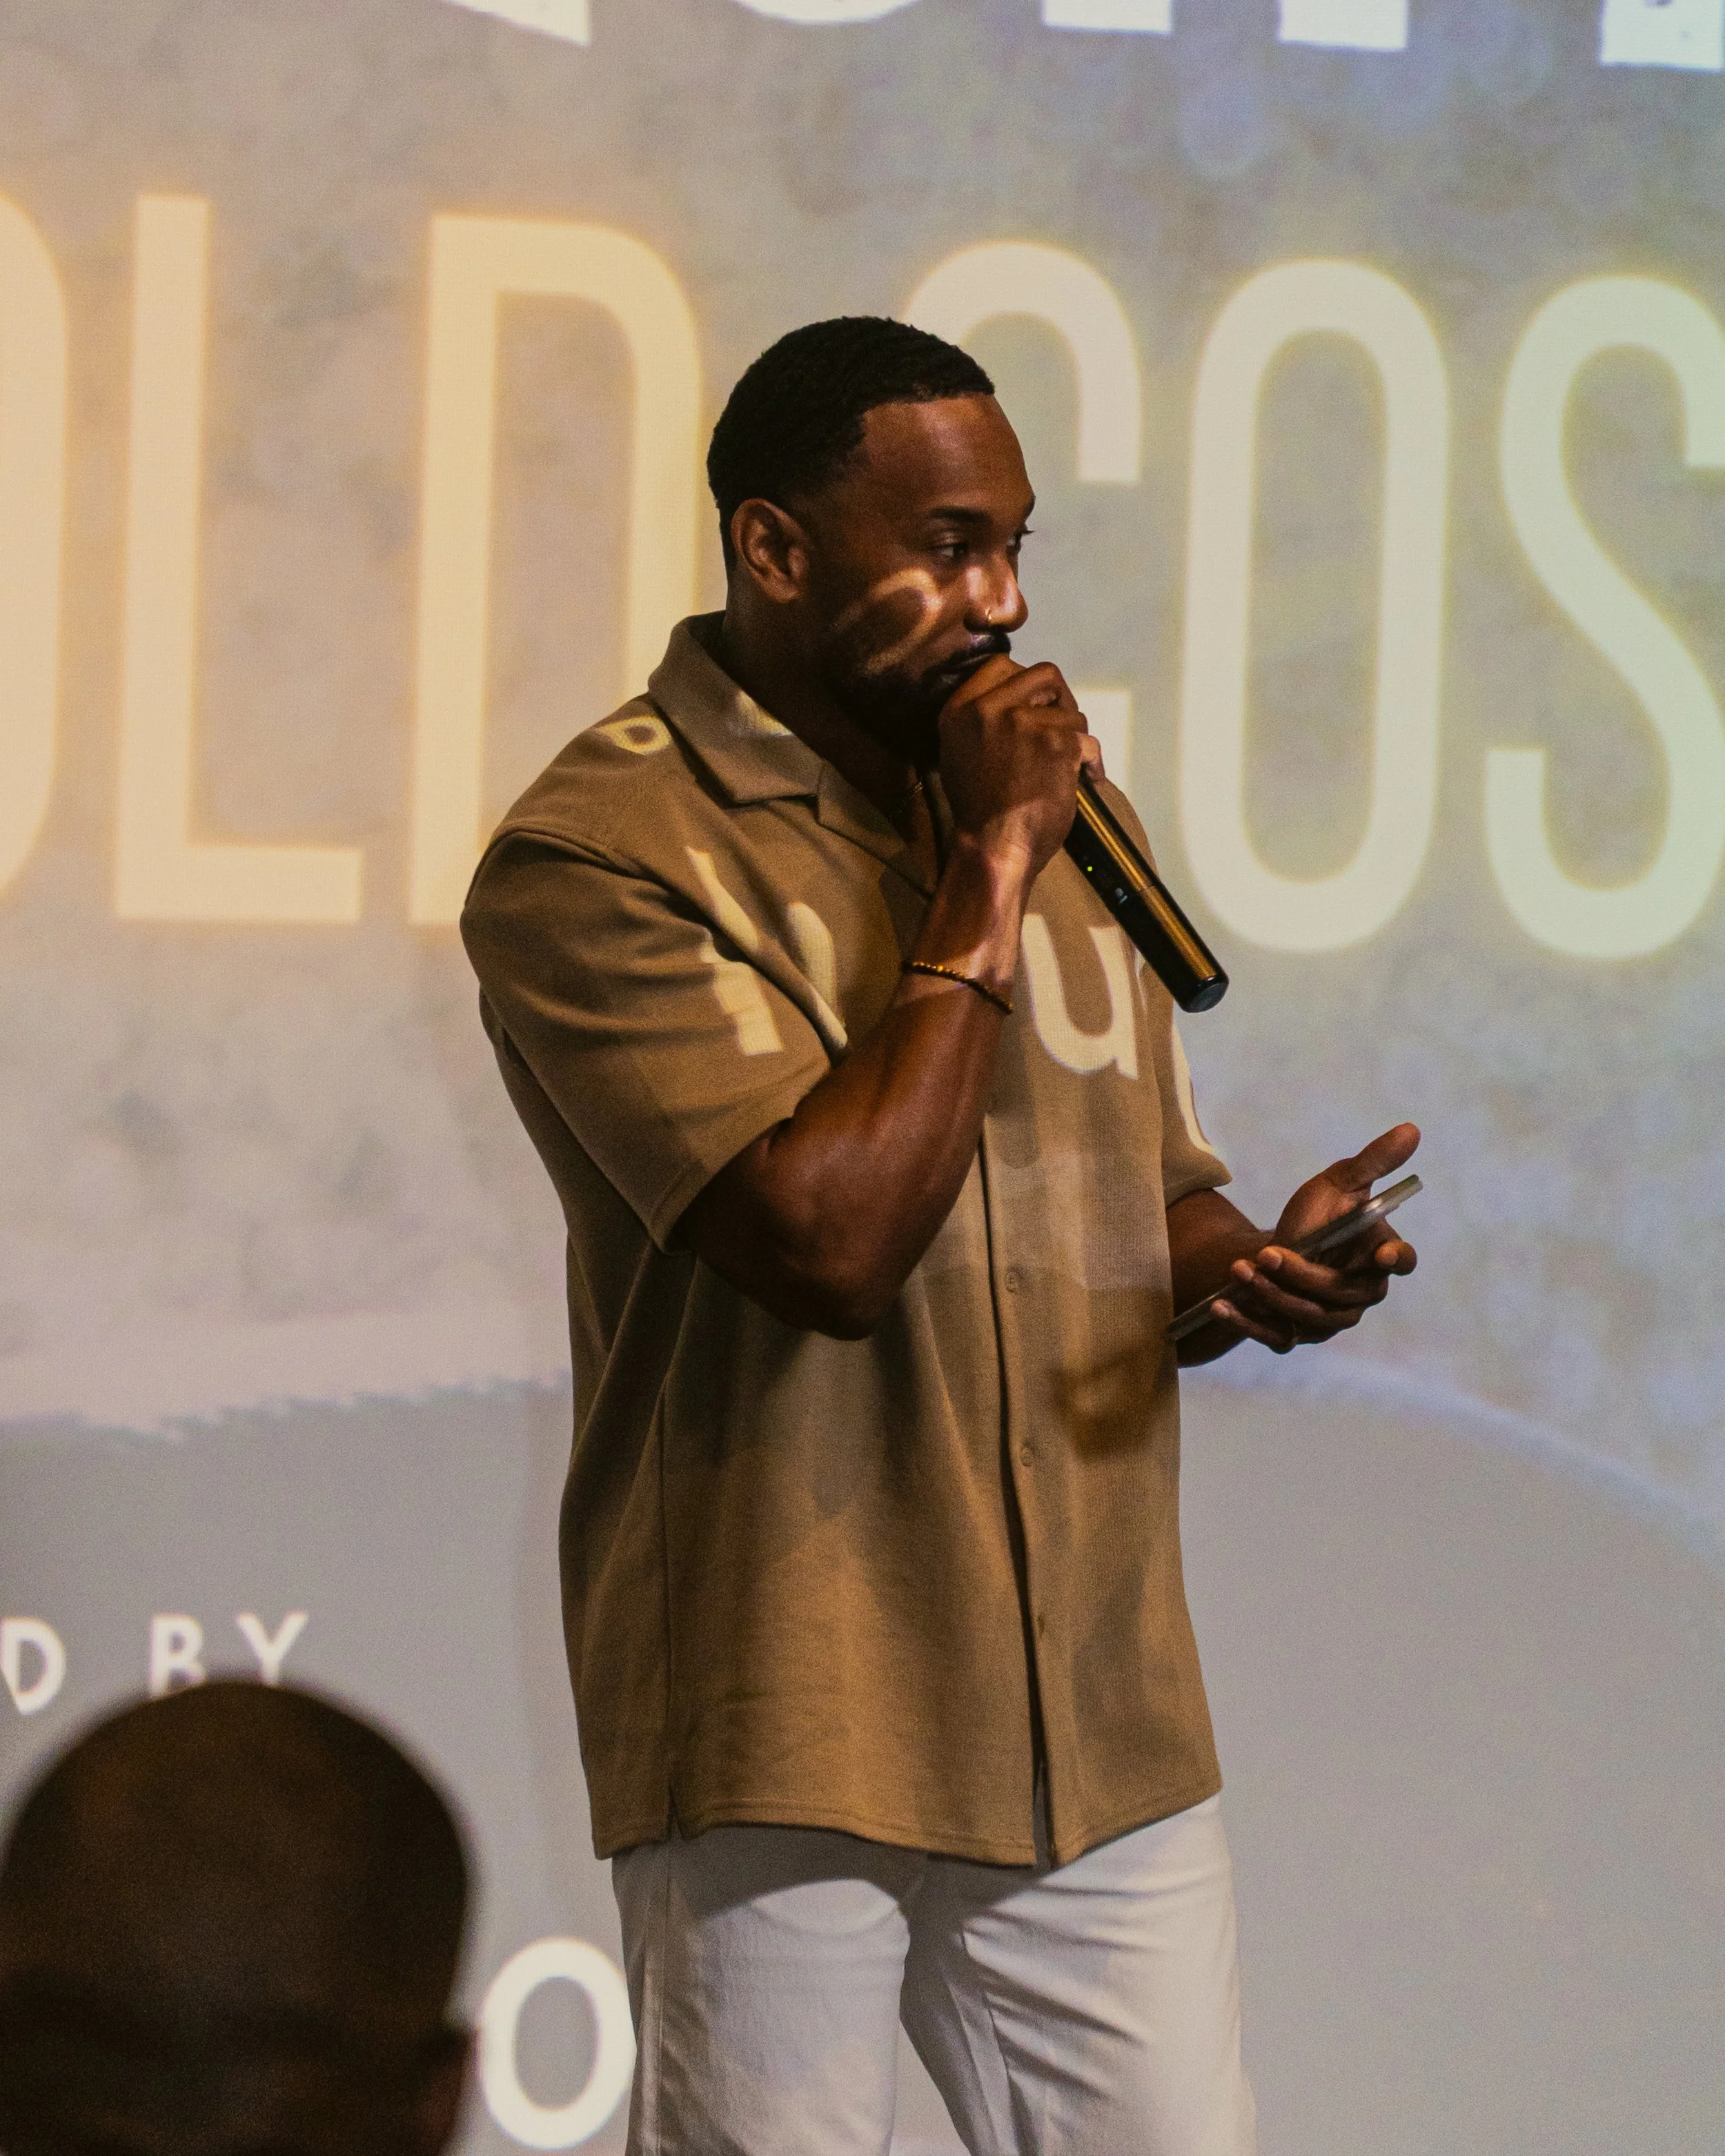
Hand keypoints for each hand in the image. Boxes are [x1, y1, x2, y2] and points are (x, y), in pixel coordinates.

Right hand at [936, 655, 1102, 885]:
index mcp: (961, 709)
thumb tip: (1016, 697)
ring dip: (1076, 740)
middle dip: (1061, 700)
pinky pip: (1089, 742)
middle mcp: (989, 708)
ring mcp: (1024, 724)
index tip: (1037, 704)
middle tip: (1063, 728)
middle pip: (1045, 675)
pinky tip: (1085, 781)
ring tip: (1066, 769)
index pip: (1001, 664)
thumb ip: (980, 719)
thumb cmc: (980, 811)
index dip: (1027, 681)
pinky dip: (1093, 764)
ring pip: (1072, 713)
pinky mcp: (1058, 744)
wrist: (993, 849)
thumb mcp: (960, 753)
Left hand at [1207, 1123, 1419, 1354]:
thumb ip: (1373, 1161)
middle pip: (1342, 1295)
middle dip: (1304, 1276)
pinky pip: (1274, 1337)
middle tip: (1269, 1254)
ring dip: (1272, 1295)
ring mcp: (1328, 1320)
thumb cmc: (1316, 1214)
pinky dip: (1246, 1323)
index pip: (1401, 1262)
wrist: (1274, 1246)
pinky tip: (1221, 1306)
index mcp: (1378, 1255)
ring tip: (1240, 1270)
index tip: (1383, 1253)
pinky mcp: (1295, 1335)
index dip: (1395, 1259)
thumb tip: (1411, 1128)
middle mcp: (1360, 1294)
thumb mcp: (1338, 1182)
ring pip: (1308, 1317)